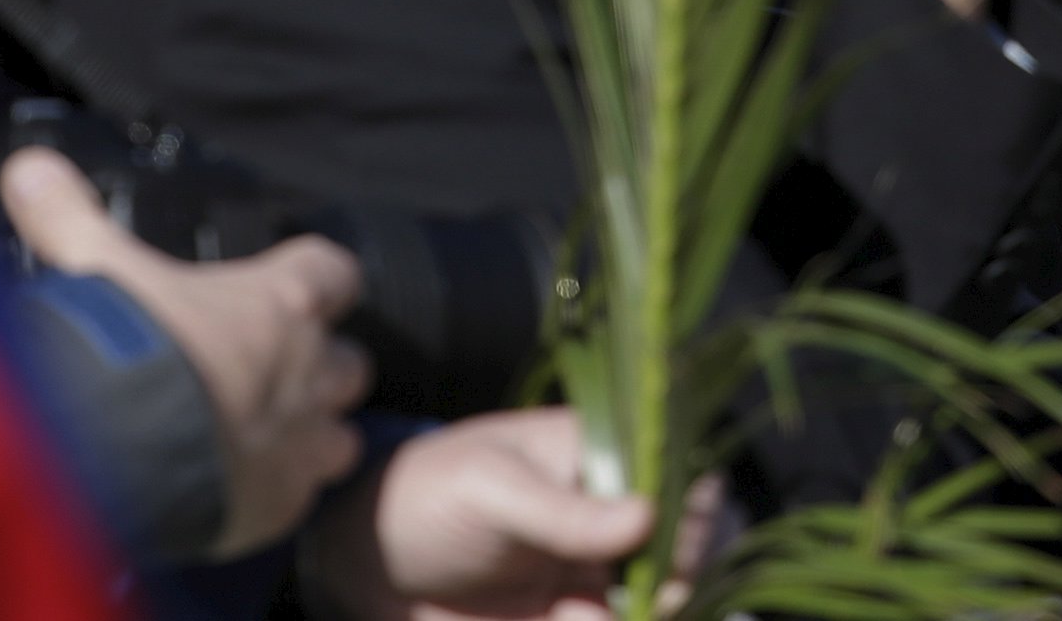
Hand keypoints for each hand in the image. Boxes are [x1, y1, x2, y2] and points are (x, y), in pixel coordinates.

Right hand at [0, 147, 371, 556]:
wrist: (117, 452)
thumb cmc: (124, 346)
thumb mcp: (96, 266)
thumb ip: (68, 216)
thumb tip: (30, 169)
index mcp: (281, 301)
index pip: (335, 271)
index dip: (317, 277)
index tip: (298, 285)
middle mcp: (308, 369)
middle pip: (349, 362)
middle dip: (318, 365)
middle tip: (267, 370)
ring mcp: (302, 441)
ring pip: (341, 436)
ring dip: (310, 433)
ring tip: (260, 436)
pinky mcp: (283, 505)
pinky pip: (302, 497)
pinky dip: (277, 492)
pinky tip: (237, 490)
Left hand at [301, 409, 662, 620]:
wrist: (368, 562)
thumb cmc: (427, 493)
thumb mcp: (489, 489)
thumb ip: (562, 511)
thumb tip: (647, 515)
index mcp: (599, 457)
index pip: (678, 477)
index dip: (694, 518)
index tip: (671, 559)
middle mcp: (610, 514)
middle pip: (683, 550)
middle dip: (672, 584)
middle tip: (637, 603)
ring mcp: (595, 571)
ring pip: (653, 600)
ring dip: (636, 614)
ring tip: (578, 615)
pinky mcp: (573, 617)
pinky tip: (559, 620)